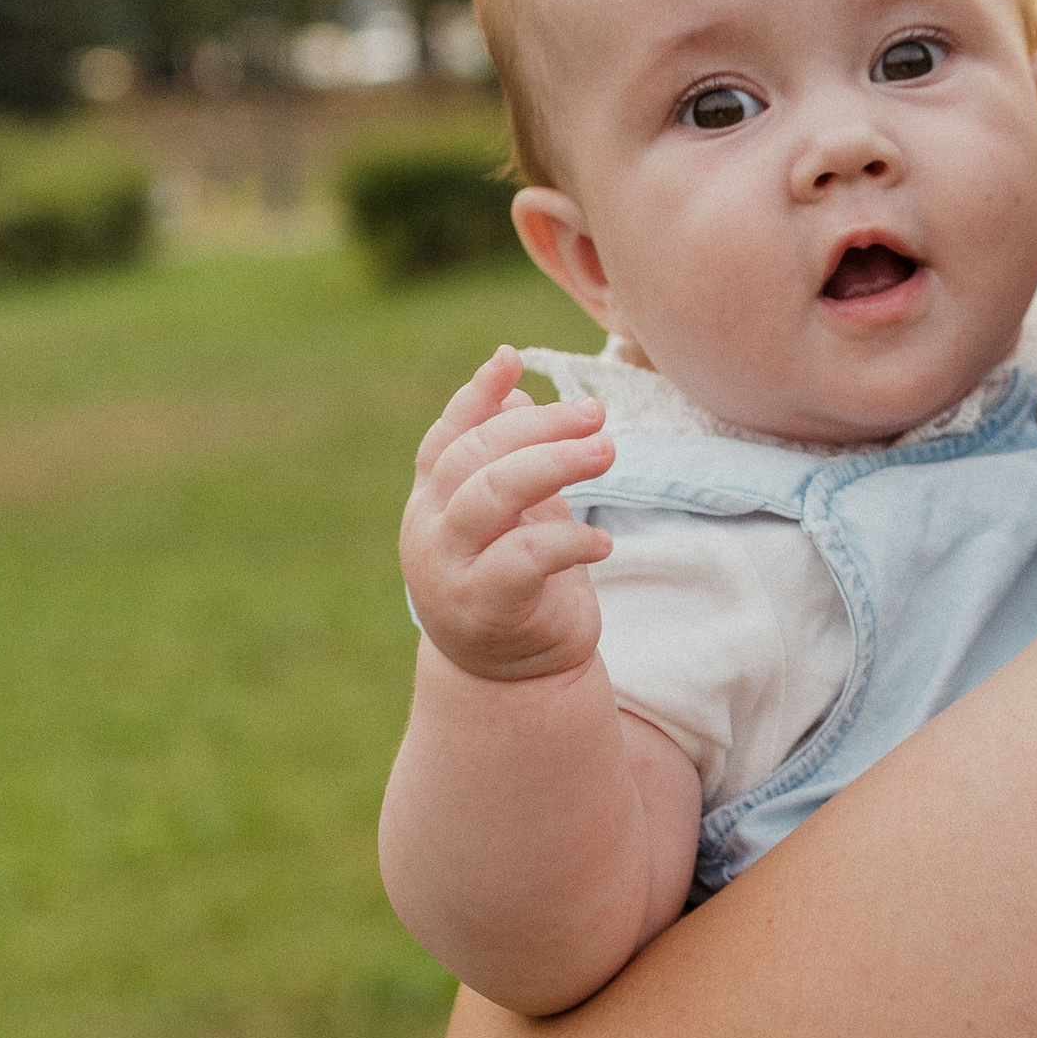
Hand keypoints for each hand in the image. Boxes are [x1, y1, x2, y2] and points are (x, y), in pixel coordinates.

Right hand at [400, 349, 617, 685]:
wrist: (516, 679)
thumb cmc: (520, 583)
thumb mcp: (516, 515)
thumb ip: (511, 461)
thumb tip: (518, 395)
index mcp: (432, 501)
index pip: (447, 437)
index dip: (476, 396)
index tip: (511, 358)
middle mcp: (429, 530)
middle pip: (475, 456)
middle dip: (540, 427)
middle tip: (597, 414)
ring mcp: (448, 570)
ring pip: (493, 495)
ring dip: (555, 464)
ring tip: (607, 451)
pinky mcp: (482, 608)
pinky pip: (524, 559)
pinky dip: (568, 541)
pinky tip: (602, 541)